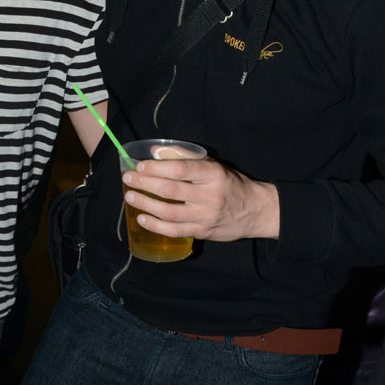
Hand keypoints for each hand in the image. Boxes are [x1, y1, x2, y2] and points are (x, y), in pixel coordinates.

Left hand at [121, 155, 279, 242]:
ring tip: (130, 196)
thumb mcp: (214, 164)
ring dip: (146, 204)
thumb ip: (186, 157)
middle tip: (128, 178)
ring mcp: (206, 216)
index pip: (182, 169)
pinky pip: (175, 231)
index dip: (157, 167)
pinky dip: (156, 226)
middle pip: (171, 190)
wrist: (256, 211)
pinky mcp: (203, 232)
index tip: (140, 166)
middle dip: (145, 183)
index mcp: (214, 174)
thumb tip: (156, 152)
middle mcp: (210, 195)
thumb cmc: (231, 183)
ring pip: (170, 212)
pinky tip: (142, 218)